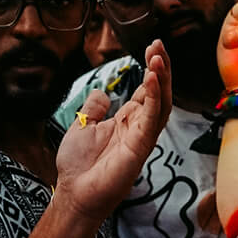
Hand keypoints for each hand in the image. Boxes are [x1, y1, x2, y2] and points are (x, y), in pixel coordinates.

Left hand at [55, 41, 172, 223]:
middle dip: (161, 68)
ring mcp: (143, 136)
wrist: (75, 193)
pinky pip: (152, 117)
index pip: (148, 91)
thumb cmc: (78, 167)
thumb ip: (94, 109)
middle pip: (160, 92)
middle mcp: (139, 127)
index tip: (150, 48)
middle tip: (158, 44)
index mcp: (128, 121)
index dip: (152, 70)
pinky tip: (152, 76)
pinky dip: (155, 95)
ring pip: (162, 102)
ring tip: (158, 56)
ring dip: (162, 78)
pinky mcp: (141, 145)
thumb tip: (101, 93)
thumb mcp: (82, 126)